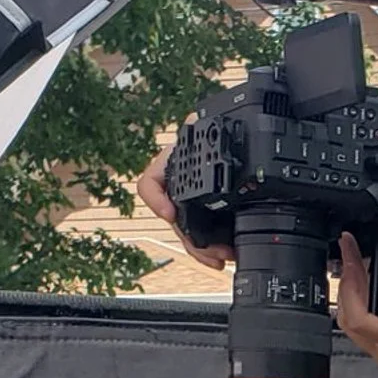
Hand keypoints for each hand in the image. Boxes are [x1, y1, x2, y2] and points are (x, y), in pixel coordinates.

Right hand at [141, 133, 230, 268]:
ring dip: (202, 250)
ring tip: (220, 259)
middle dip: (190, 239)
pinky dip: (210, 250)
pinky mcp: (205, 218)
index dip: (156, 201)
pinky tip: (223, 258)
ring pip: (187, 234)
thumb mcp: (201, 126)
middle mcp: (176, 189)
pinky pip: (202, 238)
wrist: (227, 139)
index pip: (150, 185)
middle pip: (174, 221)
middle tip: (210, 251)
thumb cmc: (208, 131)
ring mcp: (188, 205)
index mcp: (170, 167)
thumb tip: (194, 118)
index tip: (170, 213)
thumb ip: (196, 123)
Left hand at [338, 237, 377, 377]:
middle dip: (346, 286)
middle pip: (348, 321)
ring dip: (351, 300)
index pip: (358, 316)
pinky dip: (361, 313)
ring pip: (354, 330)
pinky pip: (366, 337)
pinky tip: (371, 298)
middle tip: (352, 259)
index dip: (349, 284)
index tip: (351, 258)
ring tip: (358, 273)